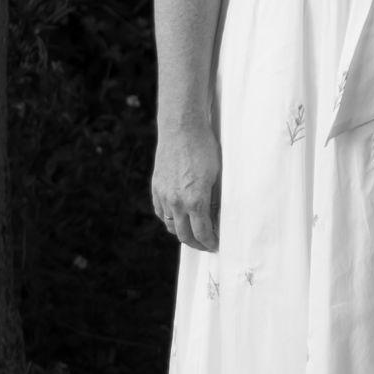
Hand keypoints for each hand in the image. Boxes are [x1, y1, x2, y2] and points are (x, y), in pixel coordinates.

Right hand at [152, 121, 221, 251]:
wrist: (182, 128)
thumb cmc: (205, 148)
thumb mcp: (217, 175)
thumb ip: (214, 198)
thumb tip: (215, 215)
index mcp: (195, 200)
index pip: (202, 232)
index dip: (210, 242)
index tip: (216, 245)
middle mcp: (176, 202)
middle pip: (184, 235)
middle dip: (197, 243)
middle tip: (206, 244)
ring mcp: (164, 195)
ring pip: (170, 225)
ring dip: (182, 232)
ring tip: (193, 232)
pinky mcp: (156, 188)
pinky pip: (161, 212)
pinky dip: (170, 218)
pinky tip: (179, 216)